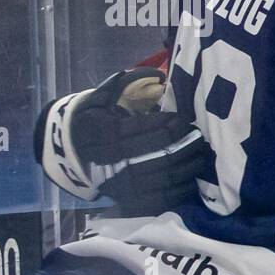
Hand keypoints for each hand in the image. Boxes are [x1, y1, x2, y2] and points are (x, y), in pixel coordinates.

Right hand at [35, 68, 212, 214]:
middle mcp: (108, 157)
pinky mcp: (125, 197)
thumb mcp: (103, 100)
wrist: (74, 152)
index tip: (183, 119)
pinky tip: (192, 179)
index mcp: (101, 130)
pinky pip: (158, 198)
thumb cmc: (98, 119)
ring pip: (160, 176)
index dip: (166, 125)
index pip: (141, 129)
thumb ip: (127, 89)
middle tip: (199, 136)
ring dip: (186, 165)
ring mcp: (117, 181)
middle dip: (182, 144)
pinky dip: (178, 189)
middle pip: (155, 153)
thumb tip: (159, 76)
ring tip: (201, 155)